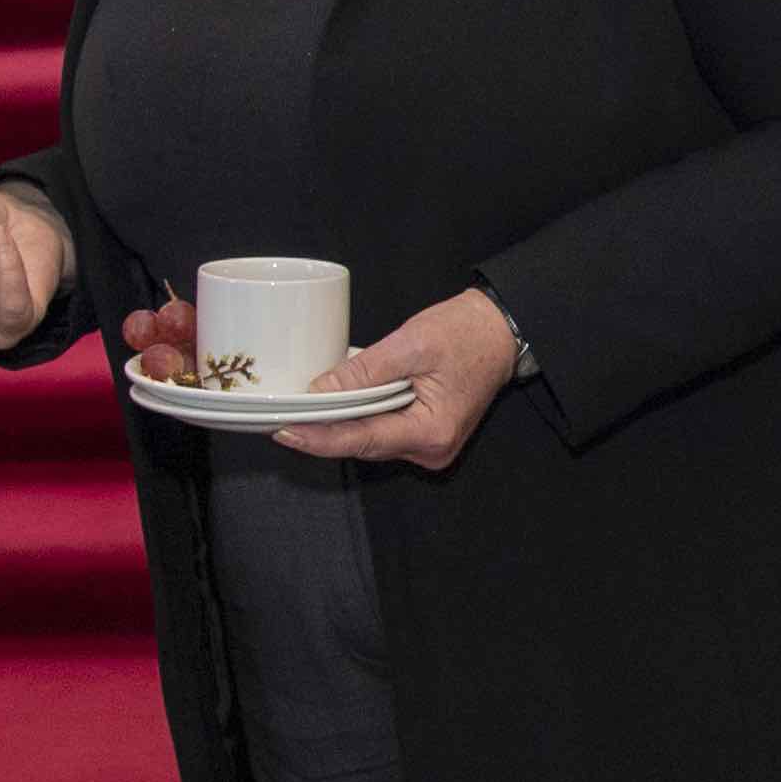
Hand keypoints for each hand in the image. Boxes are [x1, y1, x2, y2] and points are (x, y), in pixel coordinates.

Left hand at [274, 285, 525, 469]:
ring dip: (339, 423)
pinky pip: (381, 432)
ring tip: (303, 407)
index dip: (318, 438)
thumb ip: (363, 372)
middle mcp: (431, 449)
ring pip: (369, 440)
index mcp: (432, 431)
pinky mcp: (424, 435)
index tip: (284, 431)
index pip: (361, 440)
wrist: (500, 331)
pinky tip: (337, 403)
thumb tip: (319, 392)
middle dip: (322, 430)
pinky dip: (359, 417)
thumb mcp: (411, 344)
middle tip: (280, 416)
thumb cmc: (467, 333)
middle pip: (362, 444)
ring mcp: (429, 446)